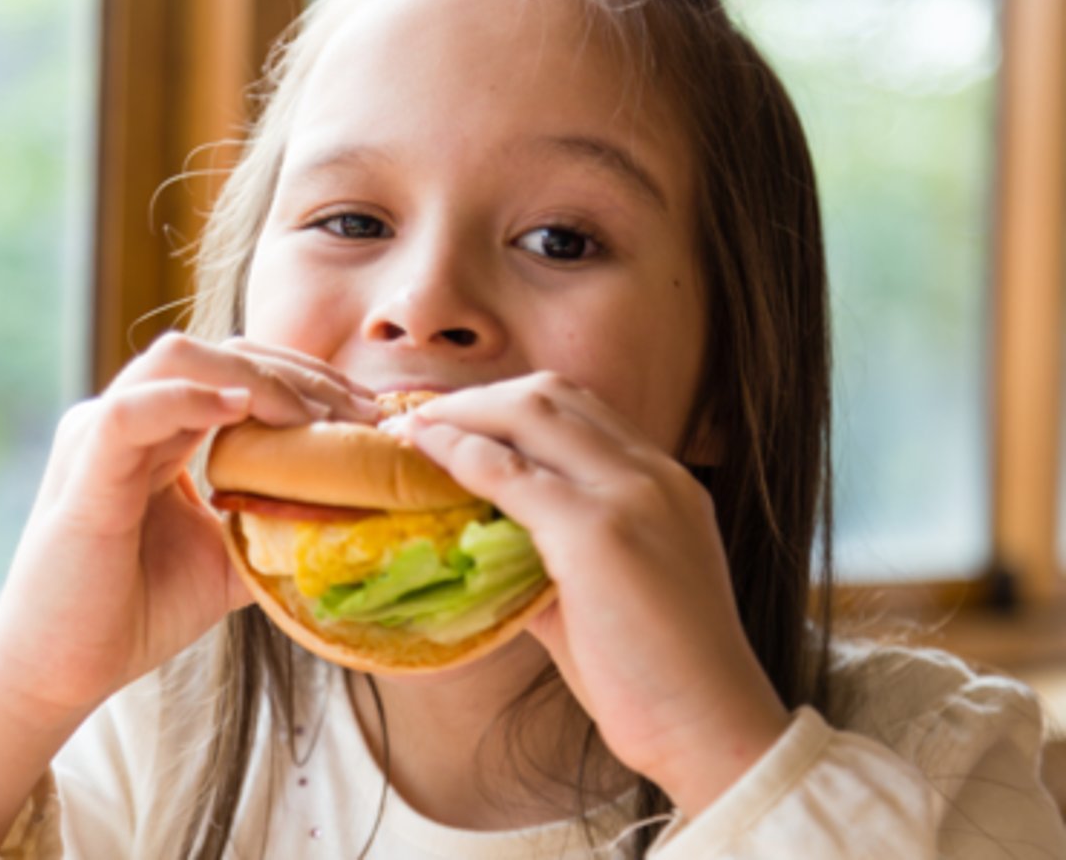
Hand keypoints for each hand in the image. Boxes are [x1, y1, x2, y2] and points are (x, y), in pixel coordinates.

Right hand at [0, 333, 378, 722]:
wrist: (61, 672)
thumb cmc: (134, 612)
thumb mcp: (227, 561)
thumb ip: (274, 528)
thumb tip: (352, 518)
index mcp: (159, 430)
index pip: (236, 369)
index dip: (305, 378)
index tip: (368, 413)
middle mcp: (127, 418)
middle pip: (217, 351)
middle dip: (296, 372)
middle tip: (360, 412)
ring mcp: (98, 437)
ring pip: (177, 359)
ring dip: (255, 377)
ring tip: (311, 416)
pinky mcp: (83, 473)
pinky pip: (132, 411)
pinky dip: (188, 399)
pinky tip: (240, 408)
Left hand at [404, 373, 789, 816]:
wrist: (709, 727)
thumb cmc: (655, 675)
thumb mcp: (606, 589)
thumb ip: (551, 554)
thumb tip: (483, 542)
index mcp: (664, 481)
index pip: (579, 409)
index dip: (509, 404)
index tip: (457, 420)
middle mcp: (652, 473)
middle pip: (552, 395)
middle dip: (479, 398)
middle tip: (423, 419)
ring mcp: (628, 494)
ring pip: (530, 413)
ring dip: (462, 414)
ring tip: (412, 430)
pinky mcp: (596, 531)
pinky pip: (510, 473)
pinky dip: (461, 455)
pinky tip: (426, 456)